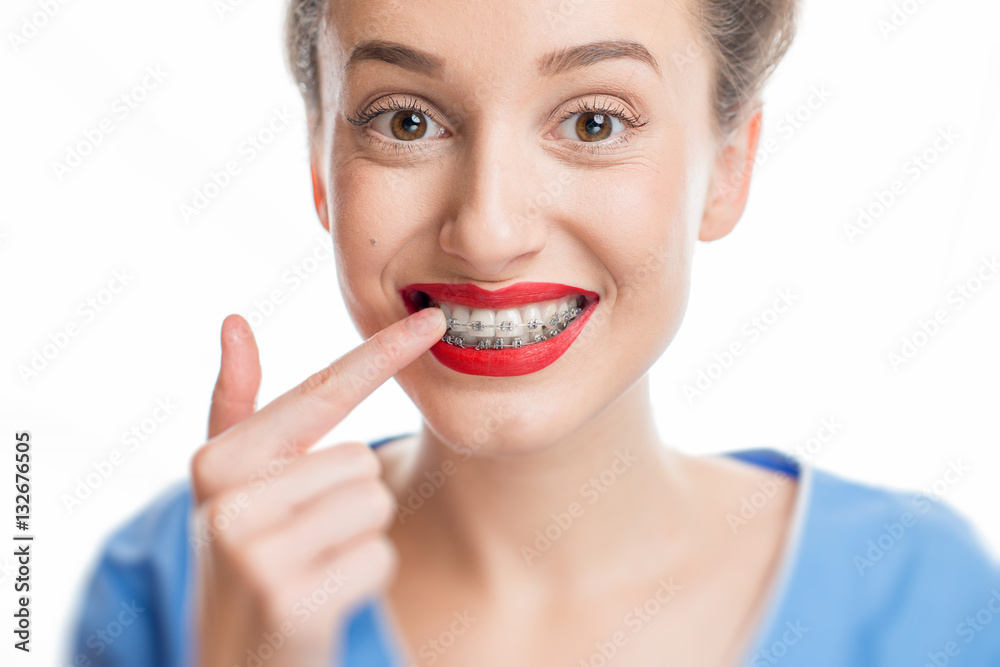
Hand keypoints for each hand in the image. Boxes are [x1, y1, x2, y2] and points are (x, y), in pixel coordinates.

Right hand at [190, 308, 444, 666]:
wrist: (233, 661)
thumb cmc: (247, 555)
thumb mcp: (227, 483)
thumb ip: (234, 404)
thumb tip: (233, 320)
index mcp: (218, 461)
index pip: (319, 395)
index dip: (381, 353)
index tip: (433, 319)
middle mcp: (227, 501)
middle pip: (361, 461)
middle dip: (349, 501)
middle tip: (305, 540)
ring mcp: (255, 553)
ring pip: (374, 504)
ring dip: (358, 538)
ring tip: (311, 564)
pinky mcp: (290, 599)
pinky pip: (379, 556)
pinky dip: (364, 578)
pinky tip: (321, 599)